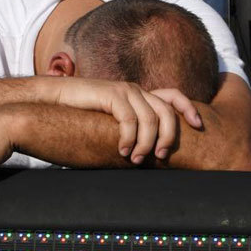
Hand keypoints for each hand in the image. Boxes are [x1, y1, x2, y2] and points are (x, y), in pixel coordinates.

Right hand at [50, 79, 200, 160]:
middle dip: (169, 136)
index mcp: (139, 95)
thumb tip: (146, 155)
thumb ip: (129, 131)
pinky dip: (129, 138)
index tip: (199, 126)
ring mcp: (124, 90)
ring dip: (146, 143)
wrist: (51, 101)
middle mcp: (135, 90)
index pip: (173, 96)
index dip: (189, 108)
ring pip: (150, 118)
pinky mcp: (110, 94)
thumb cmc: (80, 117)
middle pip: (167, 111)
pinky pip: (129, 119)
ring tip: (136, 160)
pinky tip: (122, 151)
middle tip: (162, 156)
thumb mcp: (111, 124)